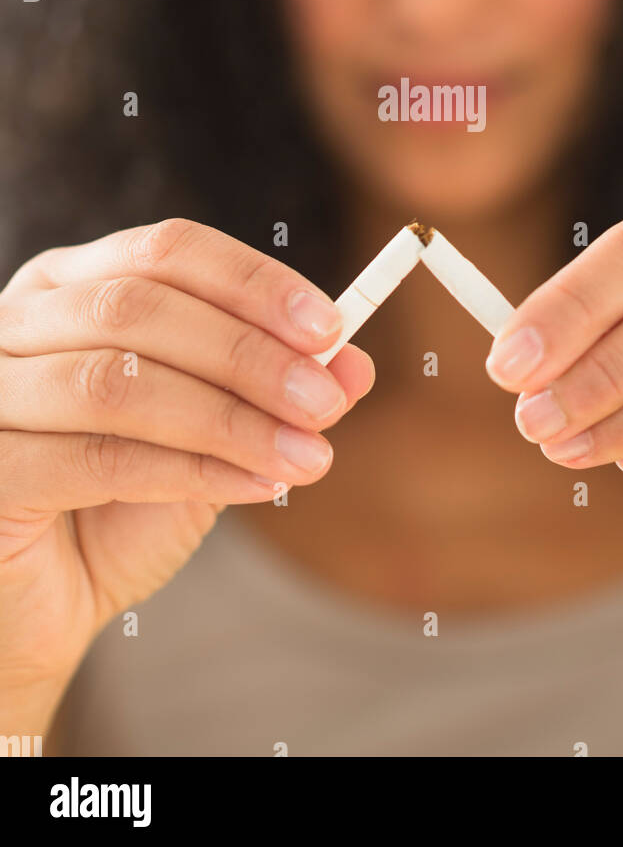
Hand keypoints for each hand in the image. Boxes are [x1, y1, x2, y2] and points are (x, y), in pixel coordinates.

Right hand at [0, 219, 372, 718]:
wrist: (40, 608)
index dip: (252, 282)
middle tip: (325, 402)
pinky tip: (254, 486)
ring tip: (304, 456)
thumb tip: (354, 362)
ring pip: (117, 382)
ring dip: (228, 419)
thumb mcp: (212, 438)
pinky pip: (95, 459)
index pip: (167, 250)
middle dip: (248, 354)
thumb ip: (273, 394)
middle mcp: (19, 320)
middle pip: (139, 306)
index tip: (331, 326)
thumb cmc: (117, 508)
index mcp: (73, 284)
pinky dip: (189, 470)